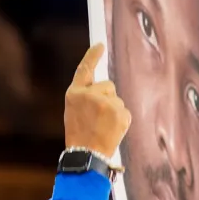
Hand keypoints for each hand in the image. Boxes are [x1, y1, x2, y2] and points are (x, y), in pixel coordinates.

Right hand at [64, 44, 130, 159]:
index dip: (92, 56)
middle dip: (106, 98)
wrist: (86, 154)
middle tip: (98, 118)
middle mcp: (90, 94)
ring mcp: (106, 102)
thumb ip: (85, 95)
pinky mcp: (119, 112)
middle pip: (108, 85)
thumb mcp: (73, 111)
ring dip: (113, 111)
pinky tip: (111, 131)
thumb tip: (103, 86)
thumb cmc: (79, 135)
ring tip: (103, 127)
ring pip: (117, 100)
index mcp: (74, 93)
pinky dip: (121, 121)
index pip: (85, 69)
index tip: (100, 45)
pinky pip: (125, 111)